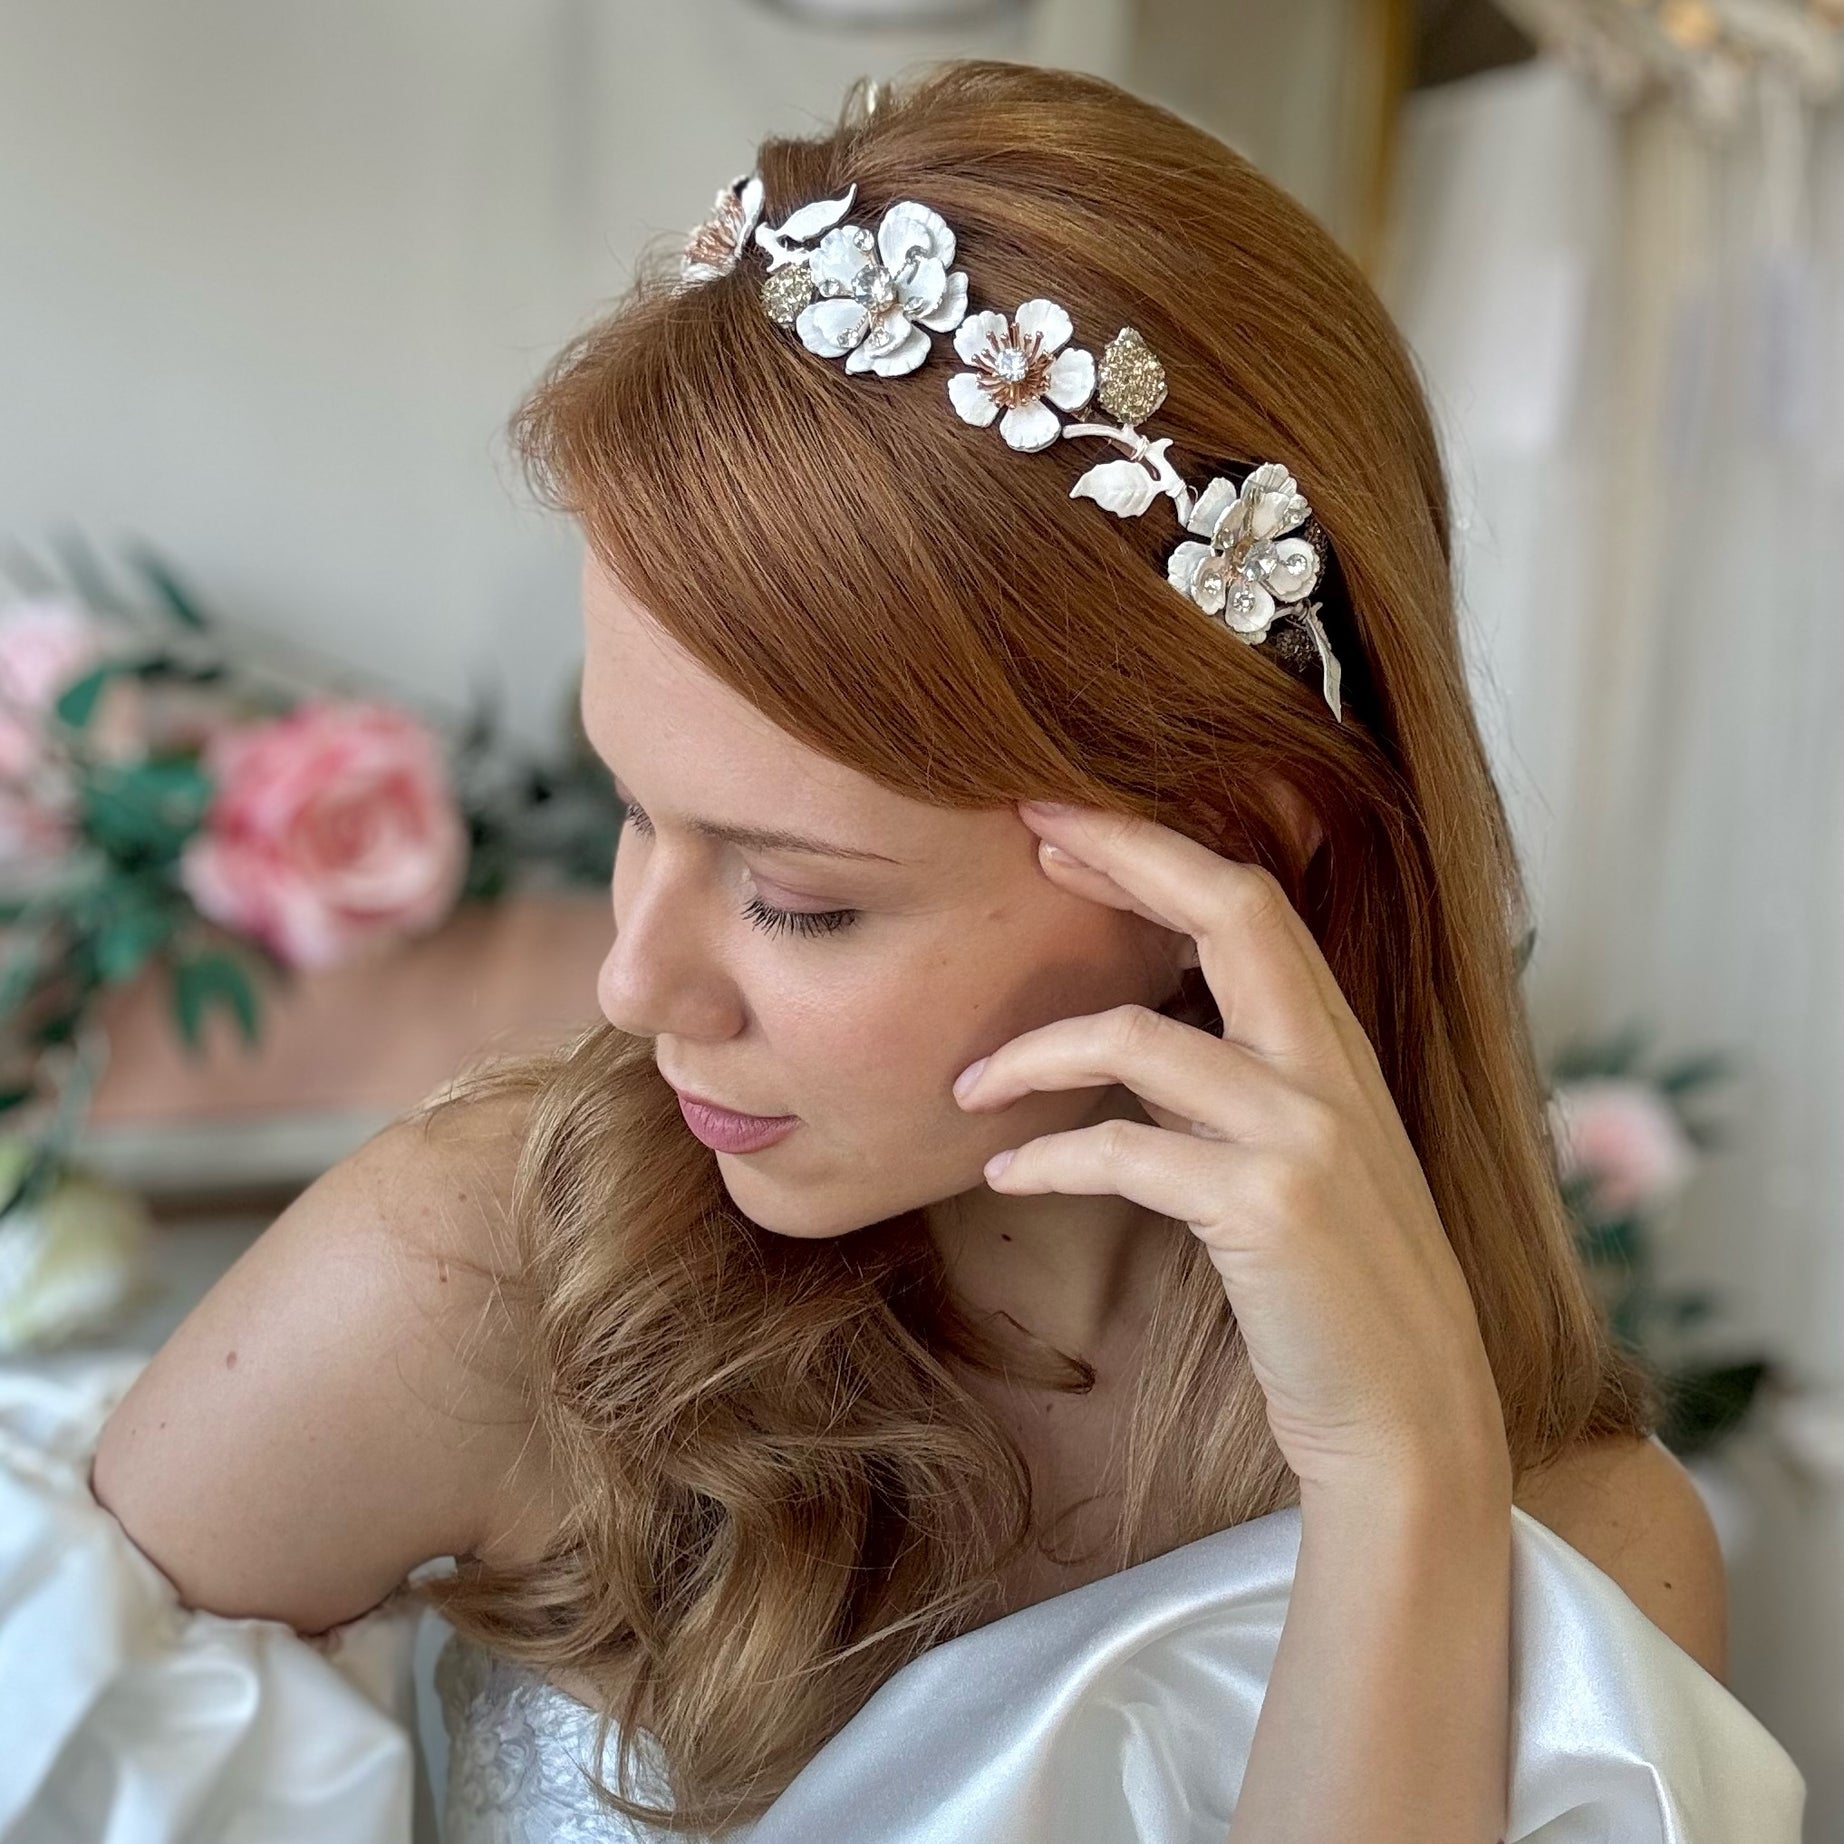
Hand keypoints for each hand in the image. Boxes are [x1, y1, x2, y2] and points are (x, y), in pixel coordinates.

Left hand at [951, 800, 1510, 1500]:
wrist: (1408, 1417)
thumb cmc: (1336, 1291)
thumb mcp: (1307, 1158)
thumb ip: (1244, 1083)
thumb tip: (1136, 1027)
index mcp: (1337, 1049)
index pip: (1250, 903)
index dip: (1156, 850)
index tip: (1067, 825)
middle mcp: (1332, 1071)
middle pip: (1231, 910)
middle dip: (1122, 855)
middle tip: (1027, 833)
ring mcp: (1306, 1135)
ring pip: (1140, 1037)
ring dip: (1033, 1052)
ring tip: (966, 1084)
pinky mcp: (1269, 1209)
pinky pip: (1122, 1152)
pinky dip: (1047, 1158)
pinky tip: (1006, 1178)